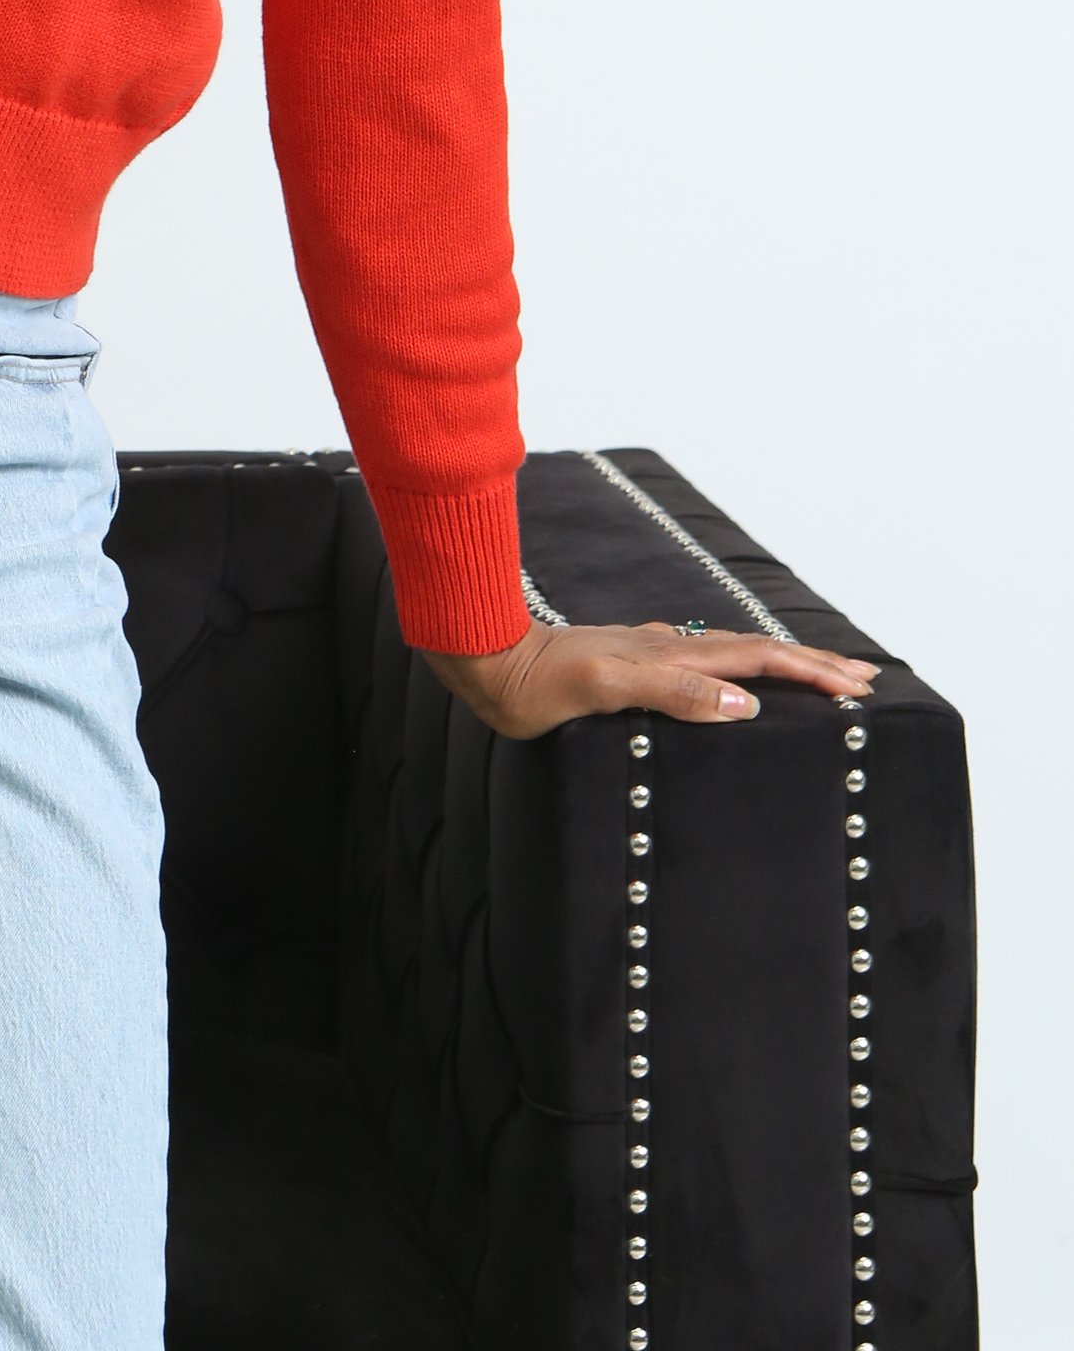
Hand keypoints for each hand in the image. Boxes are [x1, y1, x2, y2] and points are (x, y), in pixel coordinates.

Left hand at [422, 619, 878, 739]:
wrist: (485, 662)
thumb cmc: (538, 684)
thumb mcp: (605, 689)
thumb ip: (672, 691)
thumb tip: (746, 701)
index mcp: (672, 654)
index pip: (759, 660)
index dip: (811, 673)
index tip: (859, 689)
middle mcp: (667, 648)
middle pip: (757, 653)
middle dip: (813, 665)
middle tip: (864, 681)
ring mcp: (650, 654)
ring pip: (733, 655)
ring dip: (782, 665)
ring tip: (818, 676)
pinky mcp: (631, 665)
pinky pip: (703, 665)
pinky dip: (739, 671)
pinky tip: (734, 682)